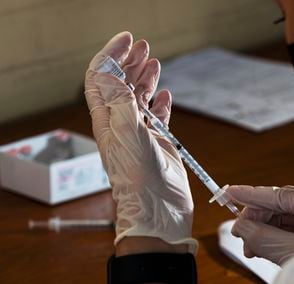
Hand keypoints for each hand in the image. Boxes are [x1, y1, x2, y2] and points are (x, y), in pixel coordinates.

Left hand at [84, 32, 197, 254]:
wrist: (158, 208)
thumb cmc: (139, 176)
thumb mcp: (125, 131)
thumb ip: (118, 99)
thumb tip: (106, 70)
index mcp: (107, 120)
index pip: (102, 79)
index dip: (110, 57)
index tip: (126, 40)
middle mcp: (121, 124)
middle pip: (120, 85)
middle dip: (128, 63)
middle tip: (142, 46)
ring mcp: (140, 134)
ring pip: (139, 99)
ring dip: (145, 79)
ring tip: (153, 62)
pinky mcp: (158, 143)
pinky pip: (157, 117)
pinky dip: (160, 103)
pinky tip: (165, 95)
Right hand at [226, 185, 293, 264]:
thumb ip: (264, 237)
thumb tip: (240, 226)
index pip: (282, 195)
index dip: (252, 194)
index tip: (231, 192)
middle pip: (282, 208)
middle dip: (257, 219)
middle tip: (238, 229)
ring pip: (285, 223)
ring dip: (263, 232)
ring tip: (249, 245)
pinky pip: (291, 234)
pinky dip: (273, 241)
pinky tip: (261, 247)